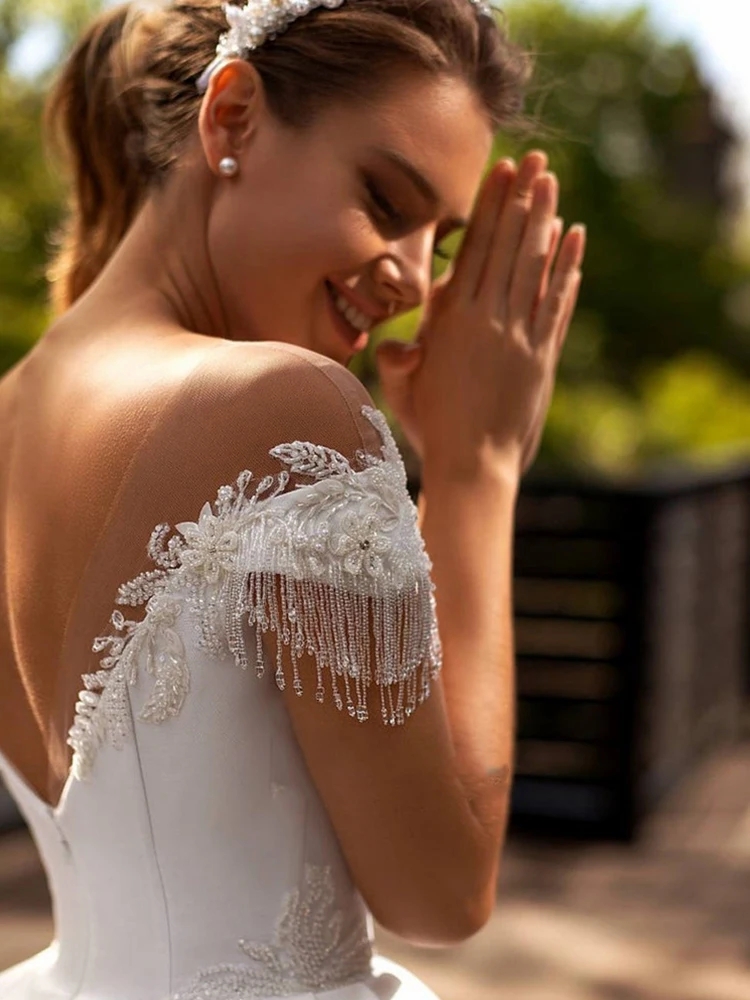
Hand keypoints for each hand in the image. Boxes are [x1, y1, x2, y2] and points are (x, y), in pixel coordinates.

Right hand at [375, 151, 585, 480]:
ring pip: (534, 267)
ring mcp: (519, 337)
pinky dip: (566, 269)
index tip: (501, 173)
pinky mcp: (541, 356)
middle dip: (521, 199)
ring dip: (545, 222)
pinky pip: (556, 302)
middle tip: (535, 159)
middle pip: (507, 247)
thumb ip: (396, 362)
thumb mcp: (400, 393)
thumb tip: (397, 348)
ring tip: (553, 183)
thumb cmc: (429, 430)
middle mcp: (488, 321)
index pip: (473, 251)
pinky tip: (573, 240)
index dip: (489, 209)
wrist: (474, 466)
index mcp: (451, 322)